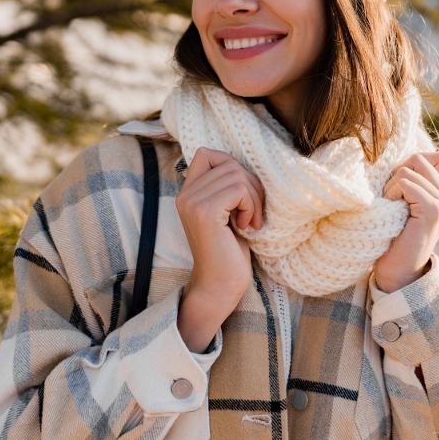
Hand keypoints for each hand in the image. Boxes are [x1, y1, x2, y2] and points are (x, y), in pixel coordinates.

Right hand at [174, 147, 263, 351]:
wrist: (220, 286)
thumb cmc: (229, 252)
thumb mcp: (226, 212)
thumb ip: (226, 188)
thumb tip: (247, 163)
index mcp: (187, 193)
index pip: (208, 153)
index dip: (232, 166)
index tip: (242, 195)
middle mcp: (185, 195)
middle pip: (229, 163)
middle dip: (251, 186)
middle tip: (253, 213)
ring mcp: (193, 203)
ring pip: (237, 175)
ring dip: (253, 198)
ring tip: (250, 221)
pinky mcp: (205, 213)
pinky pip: (239, 189)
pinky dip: (250, 205)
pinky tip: (246, 226)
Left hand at [374, 152, 438, 292]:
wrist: (396, 270)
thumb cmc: (394, 235)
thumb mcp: (403, 200)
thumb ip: (411, 178)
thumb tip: (403, 153)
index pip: (432, 156)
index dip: (409, 166)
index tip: (399, 190)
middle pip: (418, 158)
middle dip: (397, 175)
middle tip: (393, 202)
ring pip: (408, 169)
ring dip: (391, 188)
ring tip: (394, 210)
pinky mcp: (435, 210)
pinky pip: (406, 183)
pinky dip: (393, 195)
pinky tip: (394, 213)